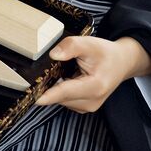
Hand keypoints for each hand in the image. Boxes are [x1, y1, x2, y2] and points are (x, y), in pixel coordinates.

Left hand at [35, 36, 150, 112]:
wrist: (122, 63)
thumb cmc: (106, 53)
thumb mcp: (89, 43)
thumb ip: (70, 46)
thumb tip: (53, 55)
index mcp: (94, 87)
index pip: (63, 92)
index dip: (44, 95)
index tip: (28, 96)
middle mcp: (91, 102)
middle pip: (58, 96)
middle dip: (49, 83)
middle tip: (51, 65)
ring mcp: (87, 107)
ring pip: (59, 98)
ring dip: (55, 85)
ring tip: (65, 69)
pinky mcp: (83, 107)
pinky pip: (64, 99)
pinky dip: (61, 88)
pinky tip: (67, 76)